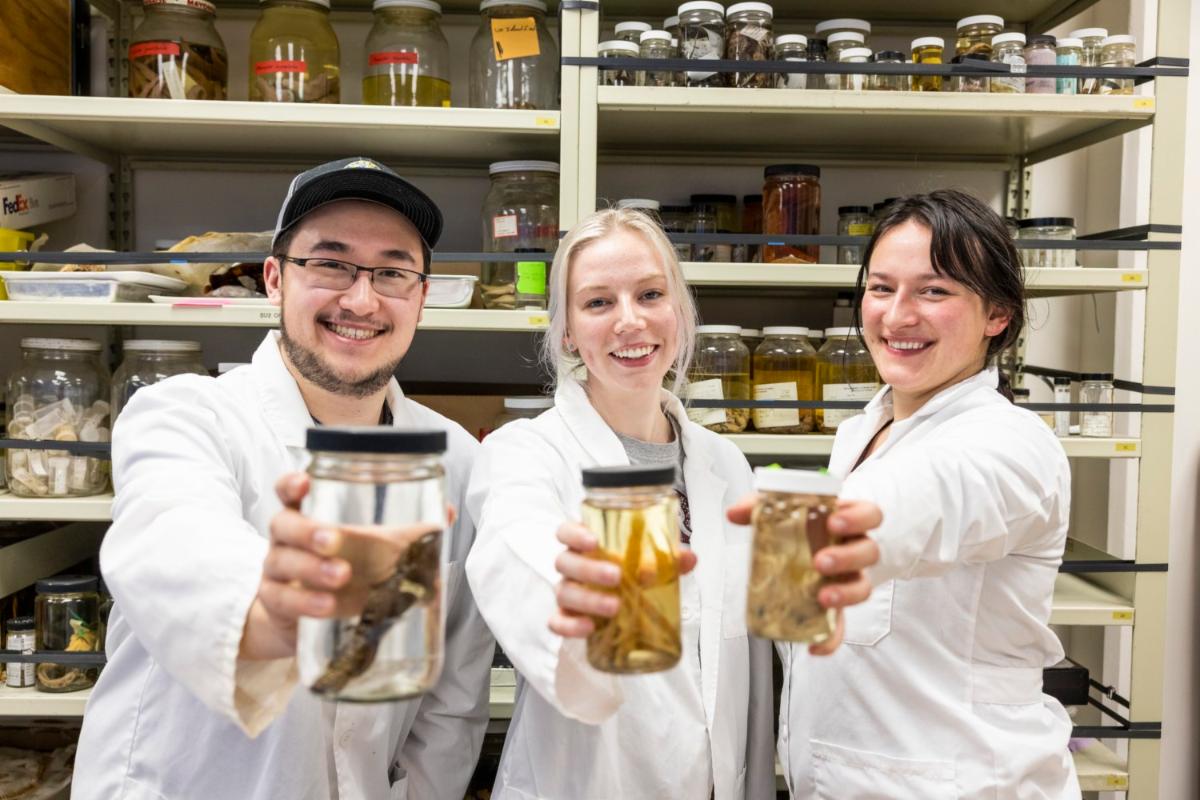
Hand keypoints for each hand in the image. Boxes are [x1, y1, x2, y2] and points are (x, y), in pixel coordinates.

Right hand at [239, 472, 451, 660]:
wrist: (311, 620)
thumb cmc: (346, 570)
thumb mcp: (375, 548)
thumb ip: (409, 530)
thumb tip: (447, 512)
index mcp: (310, 515)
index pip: (289, 491)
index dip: (292, 483)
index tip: (305, 481)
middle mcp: (287, 539)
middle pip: (283, 524)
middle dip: (307, 530)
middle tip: (334, 540)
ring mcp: (277, 571)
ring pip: (281, 562)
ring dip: (311, 569)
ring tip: (341, 576)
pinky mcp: (276, 603)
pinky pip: (282, 599)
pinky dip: (304, 602)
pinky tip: (327, 606)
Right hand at [549, 521, 697, 638]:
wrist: (621, 605)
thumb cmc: (629, 573)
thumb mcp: (650, 562)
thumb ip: (667, 558)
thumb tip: (689, 558)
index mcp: (585, 546)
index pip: (566, 532)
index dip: (574, 534)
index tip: (593, 541)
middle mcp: (571, 567)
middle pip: (565, 562)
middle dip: (589, 569)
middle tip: (616, 576)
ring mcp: (566, 592)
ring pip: (564, 592)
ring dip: (588, 599)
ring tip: (614, 607)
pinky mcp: (566, 617)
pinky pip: (558, 622)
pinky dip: (570, 626)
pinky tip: (589, 628)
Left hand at [727, 493, 881, 655]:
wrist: (810, 548)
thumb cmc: (803, 525)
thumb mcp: (782, 510)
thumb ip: (759, 507)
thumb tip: (734, 513)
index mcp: (847, 522)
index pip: (869, 515)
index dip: (858, 518)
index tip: (834, 522)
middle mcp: (855, 550)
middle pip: (868, 552)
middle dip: (847, 558)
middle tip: (820, 561)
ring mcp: (849, 579)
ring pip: (862, 588)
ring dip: (844, 594)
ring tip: (822, 597)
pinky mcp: (838, 608)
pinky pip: (841, 626)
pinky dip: (831, 639)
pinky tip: (815, 645)